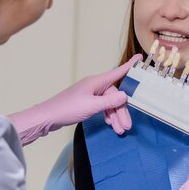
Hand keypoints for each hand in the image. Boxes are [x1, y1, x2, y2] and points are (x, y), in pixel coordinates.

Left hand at [8, 54, 141, 144]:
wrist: (48, 117)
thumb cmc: (67, 109)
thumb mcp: (91, 106)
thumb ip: (109, 101)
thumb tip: (125, 95)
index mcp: (96, 82)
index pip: (117, 72)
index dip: (129, 66)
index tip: (140, 59)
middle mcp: (94, 86)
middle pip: (115, 95)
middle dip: (122, 110)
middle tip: (127, 127)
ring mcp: (90, 94)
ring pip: (109, 103)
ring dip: (115, 116)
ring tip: (119, 130)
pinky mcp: (85, 102)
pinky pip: (102, 107)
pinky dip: (107, 115)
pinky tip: (110, 124)